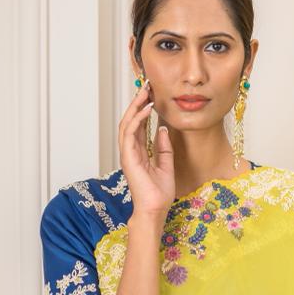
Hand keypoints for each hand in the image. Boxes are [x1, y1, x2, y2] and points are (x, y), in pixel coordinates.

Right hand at [119, 78, 174, 216]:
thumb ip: (164, 147)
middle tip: (147, 86)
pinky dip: (137, 119)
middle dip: (137, 102)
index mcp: (138, 151)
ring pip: (127, 123)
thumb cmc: (159, 192)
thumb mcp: (166, 164)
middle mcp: (130, 150)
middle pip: (130, 120)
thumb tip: (164, 129)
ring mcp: (127, 153)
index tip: (152, 94)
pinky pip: (130, 133)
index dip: (143, 108)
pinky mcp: (128, 157)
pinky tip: (146, 109)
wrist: (155, 209)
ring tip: (145, 92)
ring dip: (135, 106)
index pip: (139, 125)